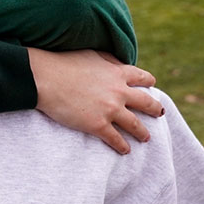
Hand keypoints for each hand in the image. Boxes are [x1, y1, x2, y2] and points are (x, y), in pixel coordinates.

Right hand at [28, 48, 162, 153]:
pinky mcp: (98, 125)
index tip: (151, 86)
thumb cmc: (62, 62)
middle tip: (159, 113)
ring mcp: (110, 110)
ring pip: (135, 125)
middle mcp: (119, 92)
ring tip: (146, 138)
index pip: (142, 78)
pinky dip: (123, 146)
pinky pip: (116, 139)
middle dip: (155, 109)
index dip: (149, 82)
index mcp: (118, 73)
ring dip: (143, 132)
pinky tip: (125, 150)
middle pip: (146, 103)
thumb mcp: (90, 53)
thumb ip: (107, 59)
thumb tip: (115, 61)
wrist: (44, 78)